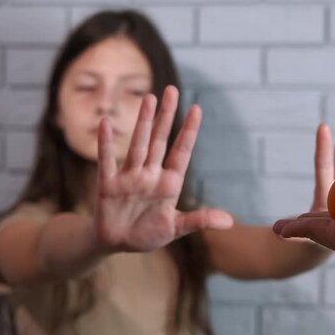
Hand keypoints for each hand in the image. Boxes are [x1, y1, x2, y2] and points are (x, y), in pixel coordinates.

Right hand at [93, 86, 232, 252]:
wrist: (116, 243)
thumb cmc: (147, 233)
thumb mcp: (175, 228)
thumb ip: (199, 221)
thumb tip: (229, 222)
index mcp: (169, 183)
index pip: (181, 152)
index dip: (188, 132)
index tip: (197, 109)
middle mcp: (150, 174)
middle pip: (160, 141)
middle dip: (166, 116)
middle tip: (171, 90)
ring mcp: (129, 178)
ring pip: (138, 145)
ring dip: (143, 123)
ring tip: (150, 99)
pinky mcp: (108, 185)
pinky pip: (106, 162)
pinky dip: (105, 144)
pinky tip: (106, 124)